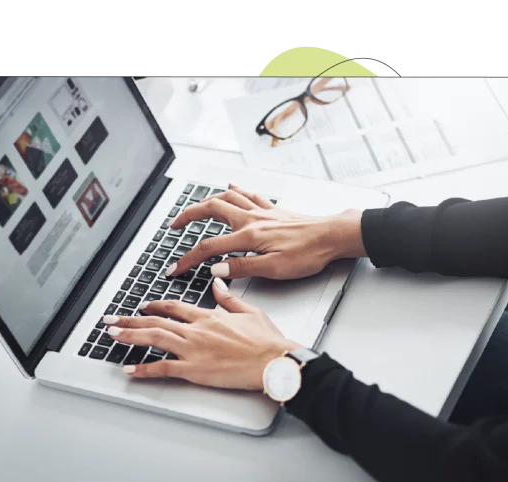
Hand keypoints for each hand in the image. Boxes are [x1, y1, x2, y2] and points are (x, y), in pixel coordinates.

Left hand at [103, 278, 300, 390]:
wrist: (274, 360)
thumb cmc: (267, 341)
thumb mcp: (249, 311)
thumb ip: (229, 298)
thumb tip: (218, 283)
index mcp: (208, 316)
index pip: (174, 307)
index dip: (155, 306)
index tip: (143, 306)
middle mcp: (196, 330)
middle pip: (156, 321)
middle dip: (129, 319)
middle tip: (111, 320)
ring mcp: (193, 350)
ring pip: (154, 339)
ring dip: (130, 336)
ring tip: (111, 335)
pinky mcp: (194, 370)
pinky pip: (163, 368)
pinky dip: (144, 369)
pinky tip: (130, 369)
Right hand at [166, 184, 366, 280]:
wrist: (333, 236)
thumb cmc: (309, 254)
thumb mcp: (274, 269)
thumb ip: (241, 267)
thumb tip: (215, 269)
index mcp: (249, 236)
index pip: (209, 248)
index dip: (188, 259)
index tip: (175, 268)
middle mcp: (252, 219)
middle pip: (210, 209)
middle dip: (187, 216)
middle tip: (173, 225)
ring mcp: (262, 212)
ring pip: (227, 197)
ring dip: (206, 200)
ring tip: (194, 208)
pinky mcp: (273, 210)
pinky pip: (249, 193)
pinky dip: (235, 189)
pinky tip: (230, 185)